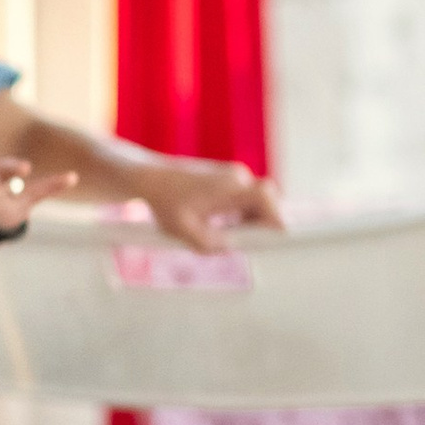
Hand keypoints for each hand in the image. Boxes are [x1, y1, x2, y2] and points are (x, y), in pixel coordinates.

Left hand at [128, 154, 283, 251]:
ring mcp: (233, 175)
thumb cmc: (164, 203)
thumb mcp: (183, 231)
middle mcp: (237, 177)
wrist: (147, 178)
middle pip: (266, 202)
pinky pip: (244, 198)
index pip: (267, 199)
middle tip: (243, 241)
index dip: (276, 218)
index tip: (277, 237)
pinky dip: (239, 213)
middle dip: (260, 224)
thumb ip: (208, 244)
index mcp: (230, 187)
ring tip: (223, 233)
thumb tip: (229, 249)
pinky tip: (218, 223)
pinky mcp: (227, 177)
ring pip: (256, 202)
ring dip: (248, 220)